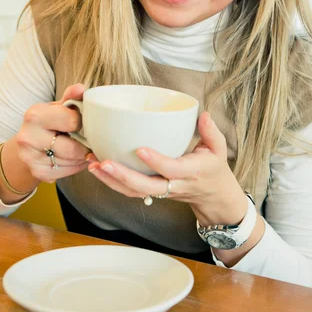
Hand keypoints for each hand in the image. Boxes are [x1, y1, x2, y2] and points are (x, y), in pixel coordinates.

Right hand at [6, 83, 90, 184]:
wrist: (27, 142)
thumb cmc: (48, 121)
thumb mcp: (58, 106)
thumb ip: (71, 96)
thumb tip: (81, 88)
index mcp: (35, 115)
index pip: (72, 121)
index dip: (82, 122)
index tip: (82, 122)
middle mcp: (28, 137)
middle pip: (73, 148)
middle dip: (86, 145)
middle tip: (91, 141)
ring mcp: (30, 158)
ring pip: (72, 162)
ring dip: (83, 157)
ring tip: (84, 149)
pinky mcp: (37, 172)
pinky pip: (67, 172)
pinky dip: (76, 166)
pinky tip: (74, 158)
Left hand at [87, 111, 247, 225]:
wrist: (213, 196)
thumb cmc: (213, 168)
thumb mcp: (219, 149)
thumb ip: (211, 132)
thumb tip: (202, 115)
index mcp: (191, 173)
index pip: (172, 169)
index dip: (156, 161)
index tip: (140, 149)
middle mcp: (173, 185)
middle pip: (146, 186)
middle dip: (122, 176)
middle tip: (103, 163)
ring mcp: (161, 191)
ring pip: (134, 192)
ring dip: (111, 181)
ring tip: (92, 165)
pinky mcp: (152, 192)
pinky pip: (130, 191)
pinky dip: (112, 182)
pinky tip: (97, 168)